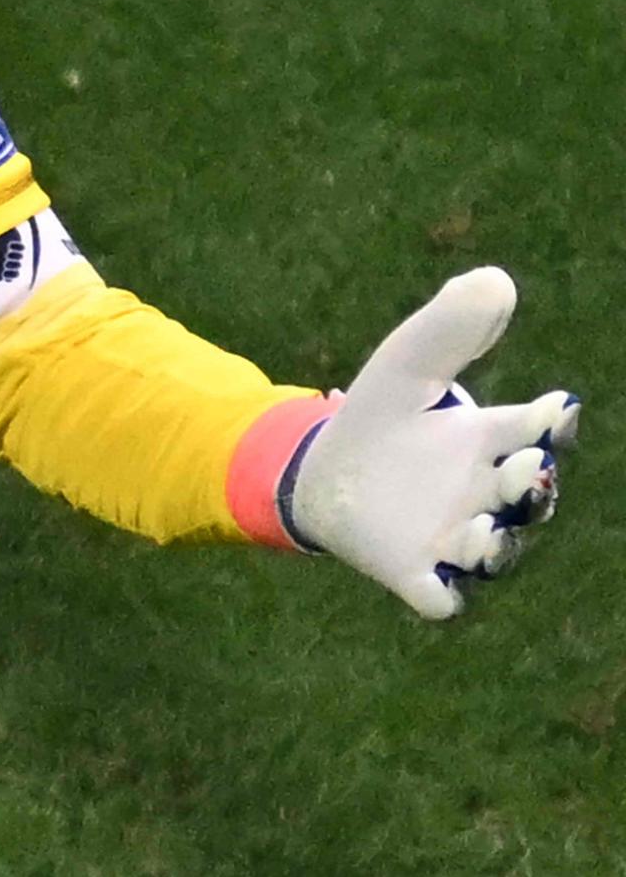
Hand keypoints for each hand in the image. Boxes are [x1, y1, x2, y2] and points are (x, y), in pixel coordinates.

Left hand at [288, 267, 579, 619]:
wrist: (322, 470)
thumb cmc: (381, 416)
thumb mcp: (406, 365)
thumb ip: (449, 328)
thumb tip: (493, 279)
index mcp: (494, 440)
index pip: (543, 431)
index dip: (555, 422)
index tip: (555, 408)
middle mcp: (487, 494)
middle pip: (529, 496)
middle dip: (534, 485)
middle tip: (526, 464)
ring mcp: (456, 539)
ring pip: (497, 552)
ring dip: (495, 543)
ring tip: (480, 526)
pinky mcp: (416, 573)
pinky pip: (442, 597)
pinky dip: (444, 593)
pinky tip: (433, 579)